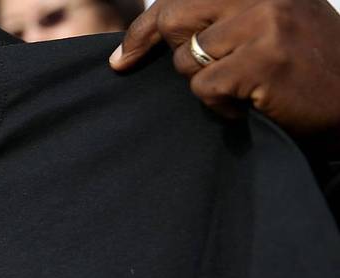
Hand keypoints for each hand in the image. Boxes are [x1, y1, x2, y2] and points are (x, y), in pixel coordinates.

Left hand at [110, 0, 339, 151]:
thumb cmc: (309, 70)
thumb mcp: (274, 24)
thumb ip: (227, 17)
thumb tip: (157, 29)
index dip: (145, 28)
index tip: (123, 57)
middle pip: (174, 19)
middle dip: (167, 54)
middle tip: (183, 74)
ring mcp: (265, 25)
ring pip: (187, 59)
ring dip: (205, 85)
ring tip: (242, 89)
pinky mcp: (264, 60)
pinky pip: (205, 87)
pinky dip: (219, 106)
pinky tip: (249, 106)